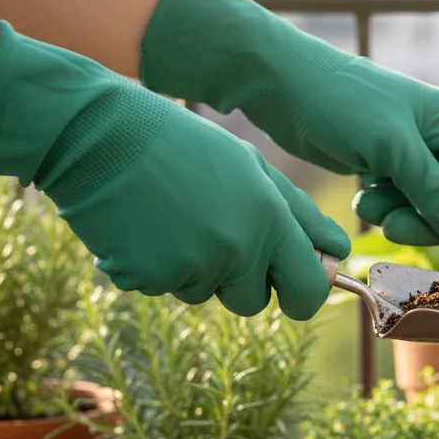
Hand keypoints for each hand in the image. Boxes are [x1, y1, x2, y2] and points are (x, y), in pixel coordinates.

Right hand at [0, 21, 348, 319]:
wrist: (101, 135)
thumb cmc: (183, 146)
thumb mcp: (251, 167)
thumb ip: (299, 214)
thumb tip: (338, 251)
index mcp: (269, 219)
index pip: (309, 290)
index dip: (303, 294)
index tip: (293, 288)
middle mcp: (236, 249)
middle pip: (255, 303)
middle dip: (243, 285)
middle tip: (218, 241)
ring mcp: (190, 267)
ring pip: (206, 295)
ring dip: (196, 270)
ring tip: (174, 218)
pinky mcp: (147, 278)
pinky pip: (165, 288)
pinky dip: (157, 267)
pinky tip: (145, 227)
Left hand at [140, 0, 438, 255]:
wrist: (281, 84)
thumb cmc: (341, 104)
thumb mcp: (395, 152)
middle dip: (428, 225)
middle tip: (393, 229)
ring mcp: (412, 155)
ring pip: (426, 212)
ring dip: (400, 219)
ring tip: (370, 206)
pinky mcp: (385, 166)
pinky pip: (399, 206)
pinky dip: (382, 210)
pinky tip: (362, 196)